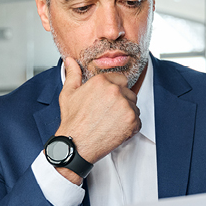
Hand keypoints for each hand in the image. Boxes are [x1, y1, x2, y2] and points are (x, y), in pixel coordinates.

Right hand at [53, 57, 140, 181]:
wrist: (75, 145)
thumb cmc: (73, 121)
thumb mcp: (68, 94)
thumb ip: (72, 74)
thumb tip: (70, 60)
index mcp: (101, 81)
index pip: (120, 79)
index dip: (114, 90)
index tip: (108, 100)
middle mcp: (115, 91)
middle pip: (128, 93)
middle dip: (121, 102)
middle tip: (107, 114)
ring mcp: (125, 106)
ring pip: (134, 106)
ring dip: (126, 114)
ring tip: (110, 122)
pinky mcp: (132, 121)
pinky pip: (138, 121)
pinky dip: (130, 127)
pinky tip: (116, 130)